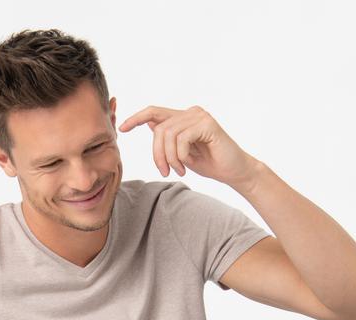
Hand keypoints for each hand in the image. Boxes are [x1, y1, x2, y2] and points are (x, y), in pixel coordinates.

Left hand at [118, 104, 258, 188]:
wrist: (233, 171)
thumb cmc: (209, 163)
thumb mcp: (181, 153)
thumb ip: (167, 139)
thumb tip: (150, 126)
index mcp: (183, 118)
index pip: (154, 112)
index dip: (136, 118)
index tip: (122, 128)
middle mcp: (190, 113)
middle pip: (159, 128)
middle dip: (157, 154)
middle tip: (165, 171)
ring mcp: (199, 116)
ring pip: (168, 134)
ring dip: (169, 157)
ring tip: (178, 170)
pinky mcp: (207, 124)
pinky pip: (182, 139)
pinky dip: (180, 155)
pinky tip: (187, 165)